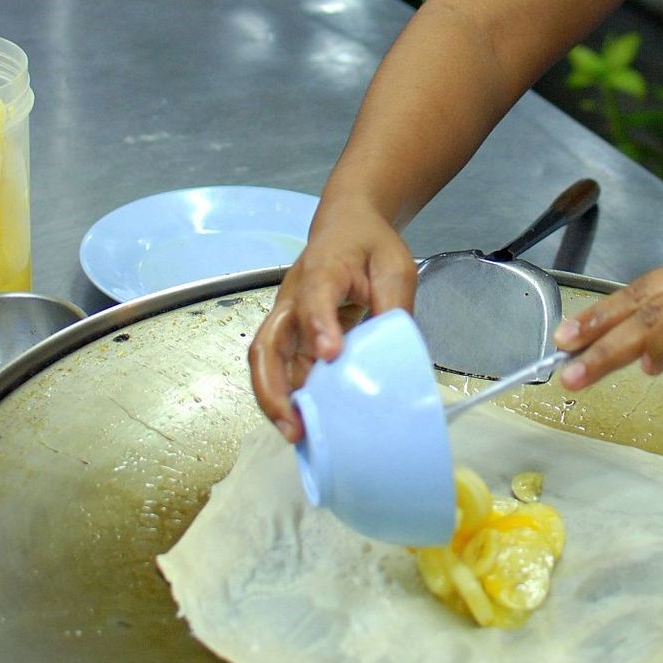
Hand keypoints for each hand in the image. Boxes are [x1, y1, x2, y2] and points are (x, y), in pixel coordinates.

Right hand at [248, 198, 416, 438]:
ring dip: (276, 400)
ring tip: (297, 435)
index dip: (319, 326)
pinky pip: (283, 370)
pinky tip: (307, 425)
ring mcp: (288, 319)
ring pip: (267, 362)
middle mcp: (293, 298)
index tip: (331, 355)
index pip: (315, 296)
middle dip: (274, 387)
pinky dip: (290, 398)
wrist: (346, 227)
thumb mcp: (395, 266)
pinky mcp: (292, 337)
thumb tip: (393, 353)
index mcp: (323, 270)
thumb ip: (393, 305)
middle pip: (268, 343)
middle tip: (294, 424)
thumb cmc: (370, 245)